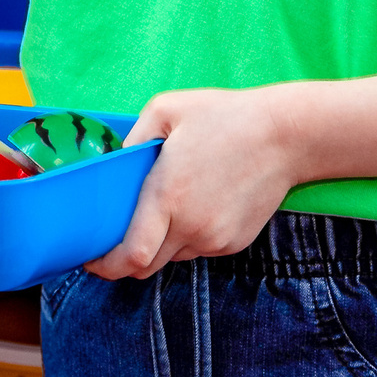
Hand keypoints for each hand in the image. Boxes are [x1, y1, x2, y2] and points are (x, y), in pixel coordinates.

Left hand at [86, 86, 301, 279]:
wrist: (286, 136)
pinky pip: (198, 249)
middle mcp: (191, 226)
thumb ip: (132, 139)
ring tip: (163, 208)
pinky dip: (186, 236)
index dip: (104, 266)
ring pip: (172, 256)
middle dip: (123, 260)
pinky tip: (195, 204)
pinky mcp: (234, 243)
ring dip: (158, 243)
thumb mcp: (166, 109)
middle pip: (145, 266)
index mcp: (168, 197)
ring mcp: (215, 239)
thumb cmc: (224, 116)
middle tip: (112, 240)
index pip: (130, 256)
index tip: (90, 259)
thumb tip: (113, 162)